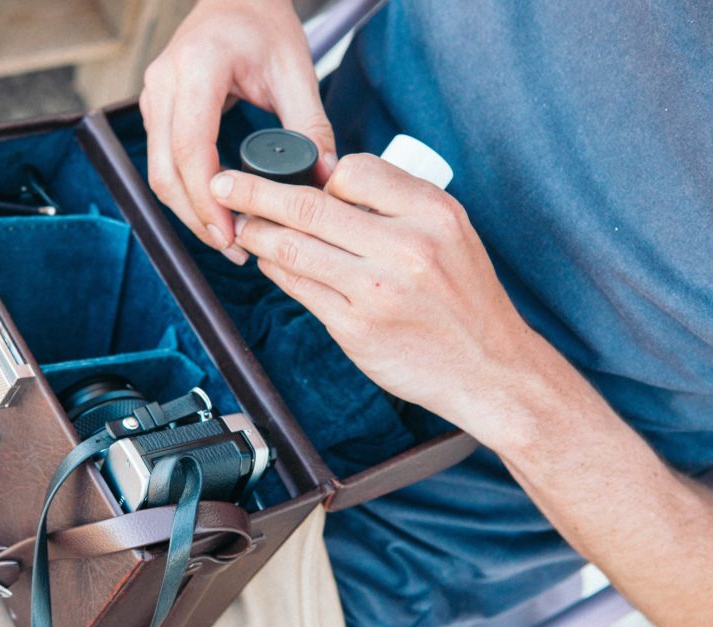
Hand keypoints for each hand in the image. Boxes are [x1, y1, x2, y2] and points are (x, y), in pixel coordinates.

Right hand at [140, 0, 336, 260]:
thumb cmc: (264, 25)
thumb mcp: (296, 70)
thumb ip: (311, 125)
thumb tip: (323, 178)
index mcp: (199, 68)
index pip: (192, 148)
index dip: (207, 199)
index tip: (231, 232)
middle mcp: (165, 83)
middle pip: (166, 171)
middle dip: (196, 218)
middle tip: (233, 248)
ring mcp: (153, 98)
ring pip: (158, 173)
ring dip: (189, 212)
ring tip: (228, 239)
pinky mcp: (155, 111)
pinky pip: (163, 163)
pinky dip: (186, 193)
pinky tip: (216, 212)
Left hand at [209, 154, 540, 438]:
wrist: (490, 369)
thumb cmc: (466, 299)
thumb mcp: (452, 233)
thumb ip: (399, 203)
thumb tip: (331, 182)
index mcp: (433, 213)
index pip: (353, 170)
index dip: (318, 173)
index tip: (295, 175)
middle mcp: (406, 248)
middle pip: (311, 205)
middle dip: (256, 190)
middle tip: (222, 181)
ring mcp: (378, 291)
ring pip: (295, 248)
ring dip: (257, 233)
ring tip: (240, 224)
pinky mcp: (357, 328)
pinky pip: (300, 288)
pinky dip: (276, 270)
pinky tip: (268, 262)